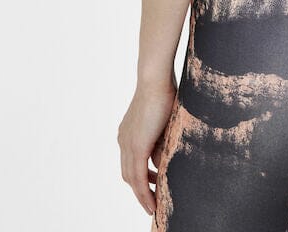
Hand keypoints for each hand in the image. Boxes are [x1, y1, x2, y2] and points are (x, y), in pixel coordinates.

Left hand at [118, 77, 176, 216]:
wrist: (156, 80)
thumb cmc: (163, 91)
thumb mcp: (163, 120)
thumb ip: (161, 140)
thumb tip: (162, 160)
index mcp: (128, 132)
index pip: (131, 161)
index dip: (140, 176)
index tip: (153, 184)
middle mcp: (124, 140)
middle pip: (128, 173)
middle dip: (140, 190)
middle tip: (153, 200)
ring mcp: (128, 144)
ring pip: (132, 179)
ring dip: (142, 196)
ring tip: (154, 207)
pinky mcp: (137, 147)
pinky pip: (139, 178)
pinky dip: (144, 193)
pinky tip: (152, 203)